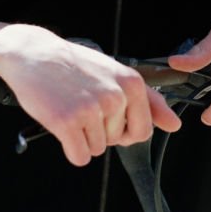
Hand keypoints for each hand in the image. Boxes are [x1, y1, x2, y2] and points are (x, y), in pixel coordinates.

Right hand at [0, 25, 180, 165]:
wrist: (34, 54)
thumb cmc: (76, 66)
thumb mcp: (117, 74)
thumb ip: (150, 100)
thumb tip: (175, 125)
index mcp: (132, 83)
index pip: (144, 130)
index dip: (126, 130)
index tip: (110, 117)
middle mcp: (116, 96)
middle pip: (118, 141)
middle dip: (103, 132)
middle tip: (85, 106)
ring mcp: (92, 109)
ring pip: (98, 149)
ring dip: (84, 138)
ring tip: (72, 109)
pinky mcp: (67, 122)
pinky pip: (80, 157)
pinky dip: (71, 149)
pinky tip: (63, 125)